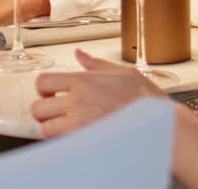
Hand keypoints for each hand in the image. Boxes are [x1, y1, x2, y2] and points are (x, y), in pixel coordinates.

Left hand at [32, 49, 164, 137]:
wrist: (159, 122)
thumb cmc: (144, 99)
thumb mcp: (120, 72)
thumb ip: (94, 64)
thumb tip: (79, 54)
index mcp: (83, 82)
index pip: (43, 81)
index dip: (43, 88)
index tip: (51, 92)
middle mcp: (77, 102)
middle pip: (38, 107)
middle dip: (44, 110)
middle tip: (55, 111)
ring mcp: (79, 124)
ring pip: (46, 129)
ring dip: (52, 128)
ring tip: (64, 126)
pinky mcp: (85, 142)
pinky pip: (61, 144)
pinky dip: (64, 141)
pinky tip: (76, 136)